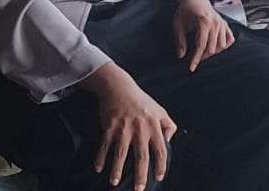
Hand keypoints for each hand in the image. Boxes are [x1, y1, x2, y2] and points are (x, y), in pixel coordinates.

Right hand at [83, 64, 176, 189]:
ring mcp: (123, 129)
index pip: (160, 150)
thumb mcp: (160, 110)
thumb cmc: (140, 101)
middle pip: (141, 157)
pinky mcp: (109, 127)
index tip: (159, 177)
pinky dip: (101, 157)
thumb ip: (168, 125)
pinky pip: (105, 146)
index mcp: (154, 126)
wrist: (119, 87)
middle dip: (140, 175)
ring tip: (115, 182)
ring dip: (117, 170)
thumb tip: (169, 141)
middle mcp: (140, 129)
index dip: (161, 165)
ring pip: (121, 154)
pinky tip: (99, 168)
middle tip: (138, 189)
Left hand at [173, 0, 234, 71]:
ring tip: (202, 51)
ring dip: (212, 52)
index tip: (191, 67)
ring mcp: (222, 24)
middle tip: (193, 57)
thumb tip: (181, 55)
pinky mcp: (225, 24)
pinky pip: (230, 40)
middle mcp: (216, 23)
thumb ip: (179, 40)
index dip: (196, 58)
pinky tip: (215, 46)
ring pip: (221, 46)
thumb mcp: (178, 24)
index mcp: (204, 22)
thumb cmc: (186, 10)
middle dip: (202, 56)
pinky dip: (224, 46)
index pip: (201, 46)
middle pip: (212, 48)